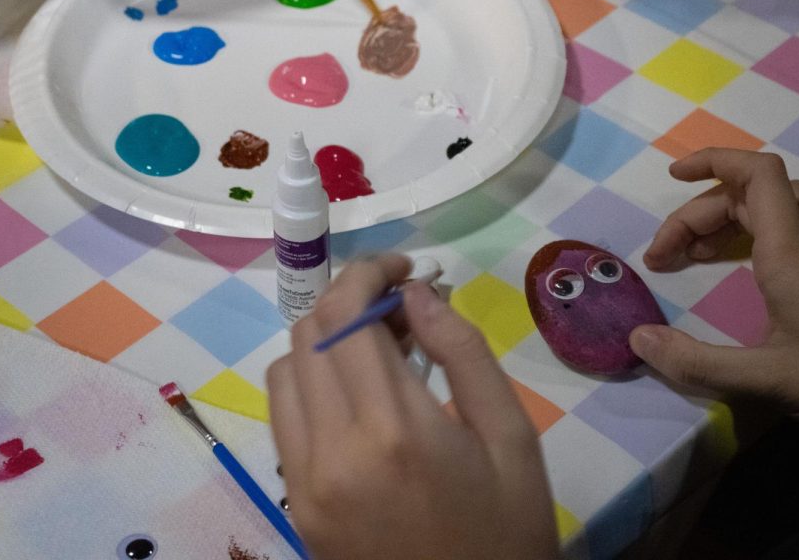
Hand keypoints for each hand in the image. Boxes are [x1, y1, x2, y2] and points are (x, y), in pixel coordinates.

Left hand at [267, 256, 558, 559]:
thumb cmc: (508, 533)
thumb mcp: (514, 440)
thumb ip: (464, 354)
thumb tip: (416, 290)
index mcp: (395, 431)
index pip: (347, 315)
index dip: (369, 272)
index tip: (405, 267)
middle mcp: (332, 450)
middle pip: (308, 333)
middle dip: (348, 299)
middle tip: (400, 306)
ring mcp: (303, 481)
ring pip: (286, 371)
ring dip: (324, 340)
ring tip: (379, 349)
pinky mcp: (294, 504)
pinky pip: (284, 418)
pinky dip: (310, 384)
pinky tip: (357, 395)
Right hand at [633, 149, 798, 453]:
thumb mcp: (766, 382)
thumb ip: (696, 363)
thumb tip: (639, 339)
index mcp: (790, 254)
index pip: (755, 174)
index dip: (712, 161)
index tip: (674, 177)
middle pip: (755, 193)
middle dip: (701, 213)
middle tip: (667, 259)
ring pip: (784, 204)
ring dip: (736, 216)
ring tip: (704, 257)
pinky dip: (774, 226)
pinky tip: (767, 261)